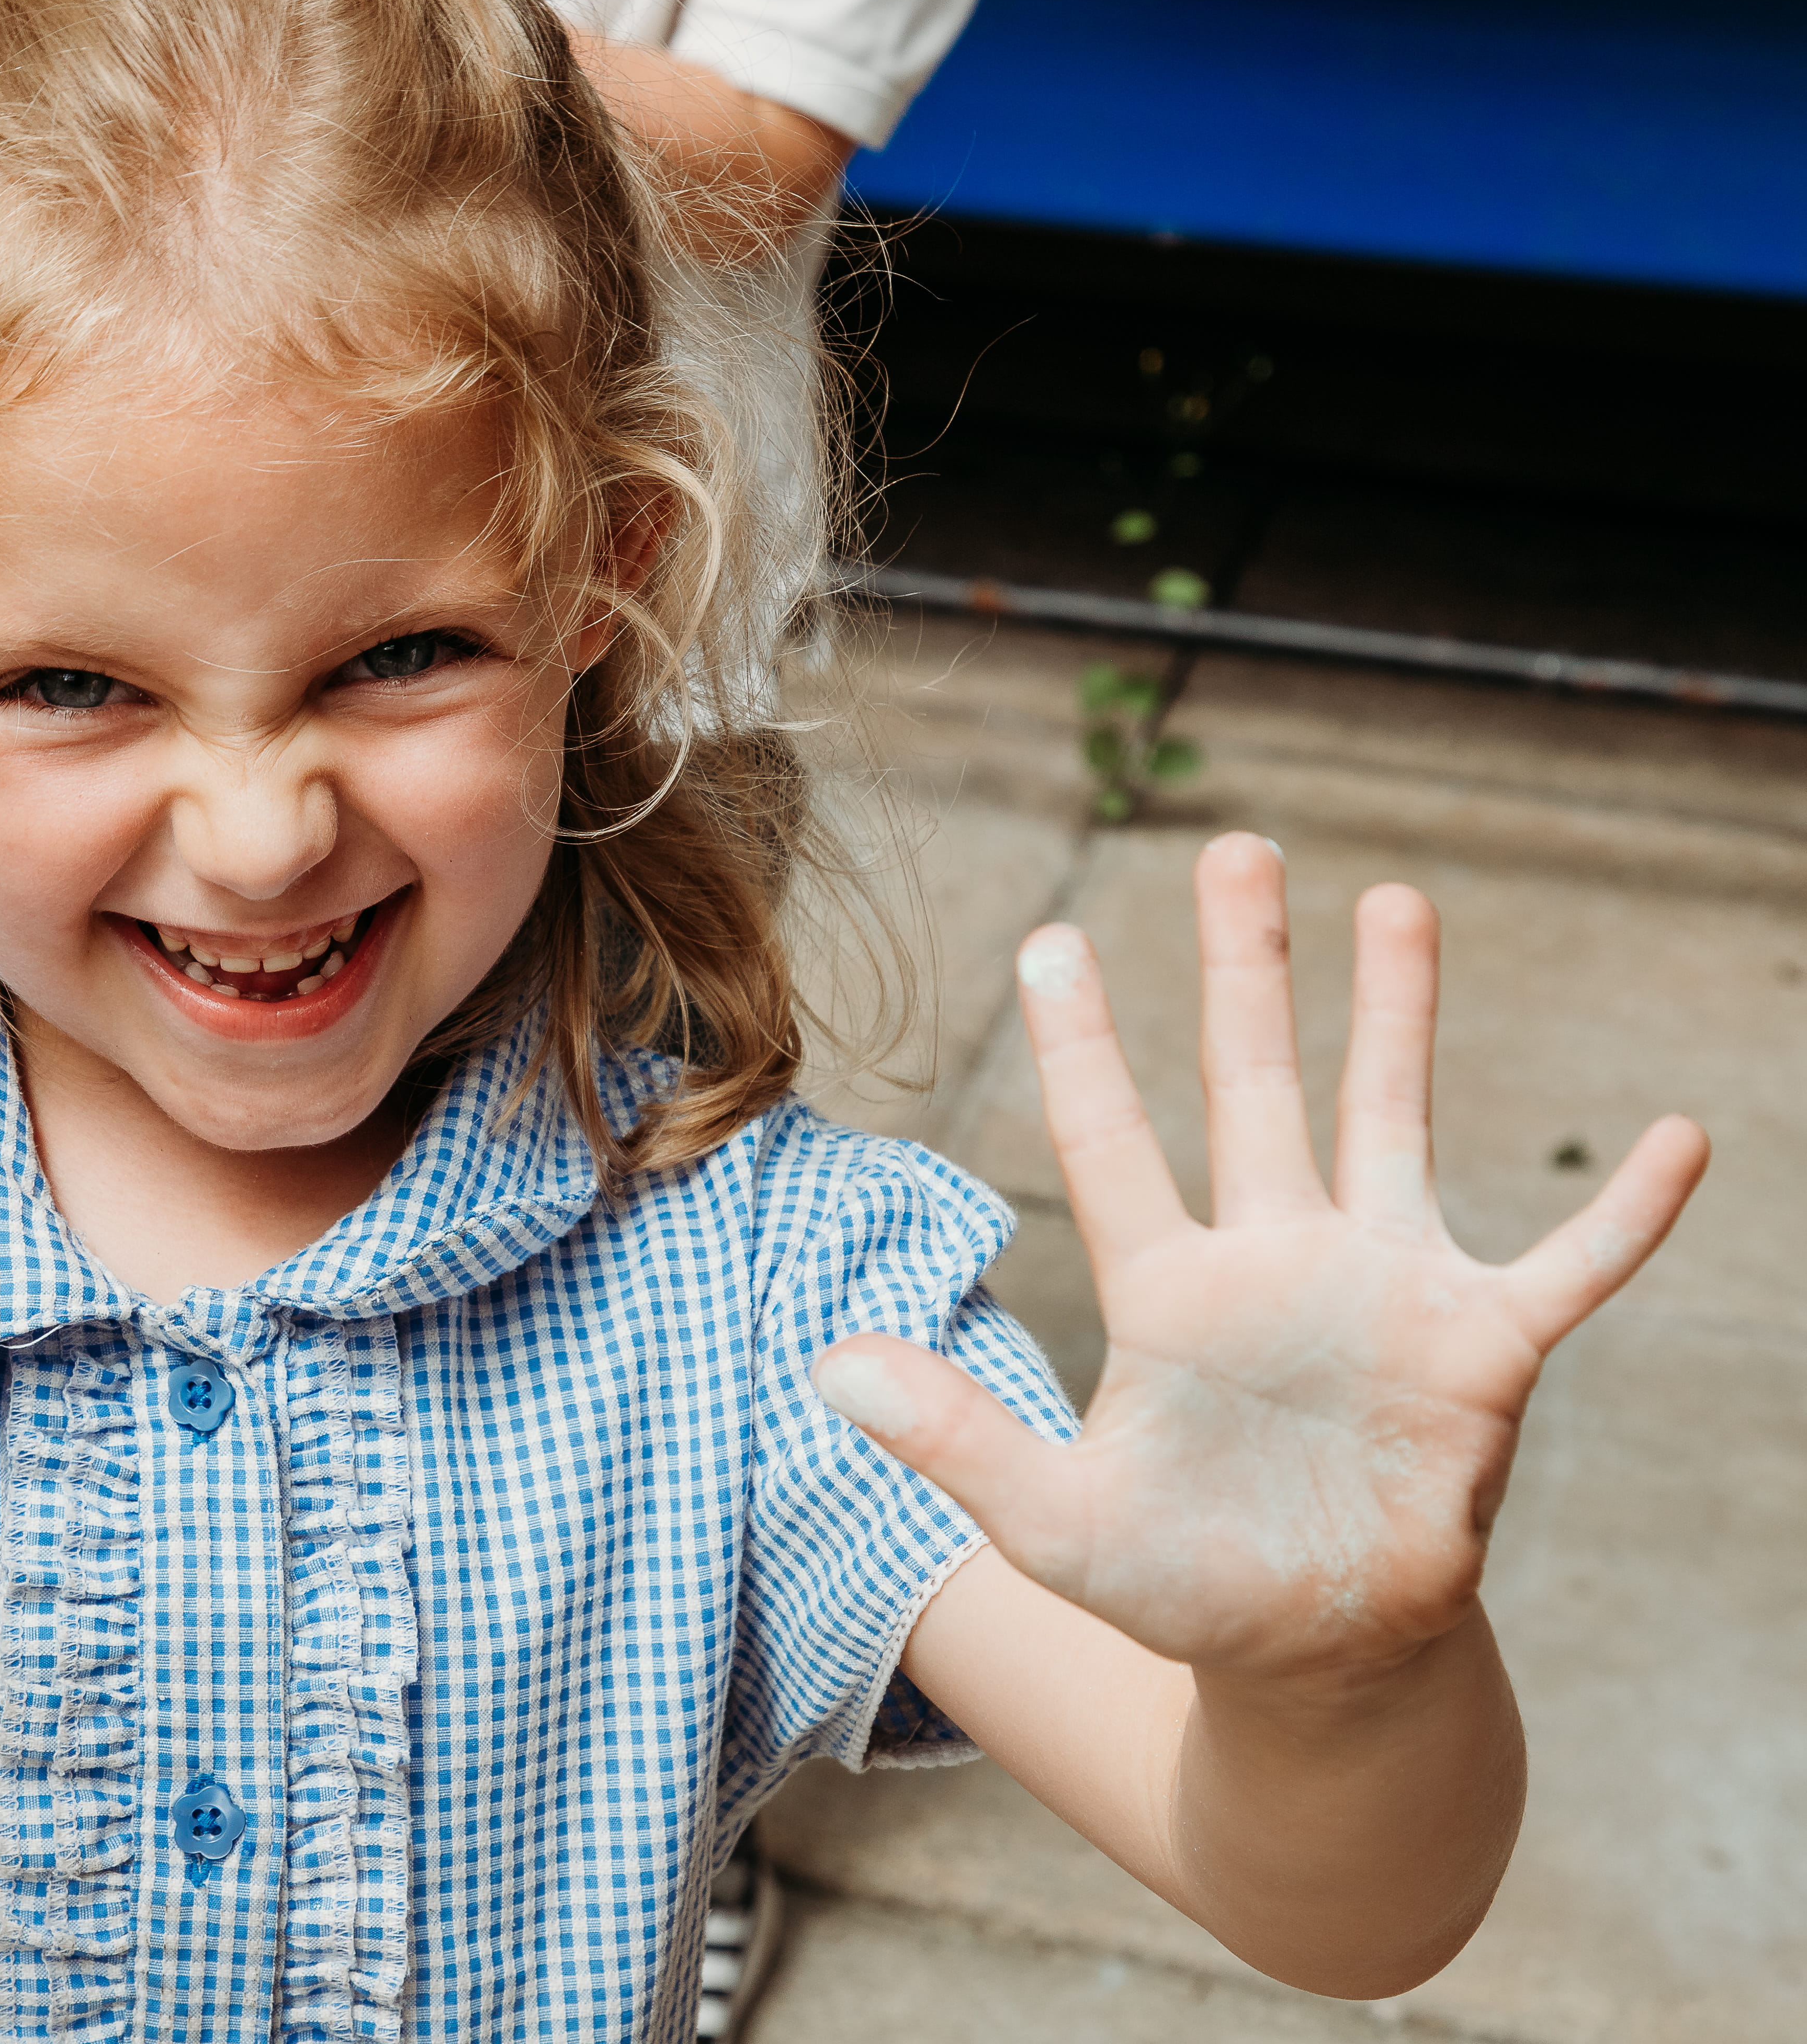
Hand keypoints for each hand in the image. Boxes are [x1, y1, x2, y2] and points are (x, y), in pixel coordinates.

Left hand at [817, 834, 1706, 1683]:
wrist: (1308, 1656)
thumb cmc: (1180, 1587)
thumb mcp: (1049, 1523)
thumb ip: (950, 1437)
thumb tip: (822, 1363)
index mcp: (1170, 1294)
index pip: (1110, 1140)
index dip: (1082, 1043)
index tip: (1050, 938)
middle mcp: (1277, 1262)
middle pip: (1254, 1084)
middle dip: (1246, 971)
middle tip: (1237, 845)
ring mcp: (1385, 1295)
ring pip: (1389, 1122)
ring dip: (1397, 1018)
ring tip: (1395, 897)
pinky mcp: (1481, 1353)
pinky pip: (1571, 1266)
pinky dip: (1625, 1211)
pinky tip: (1679, 1138)